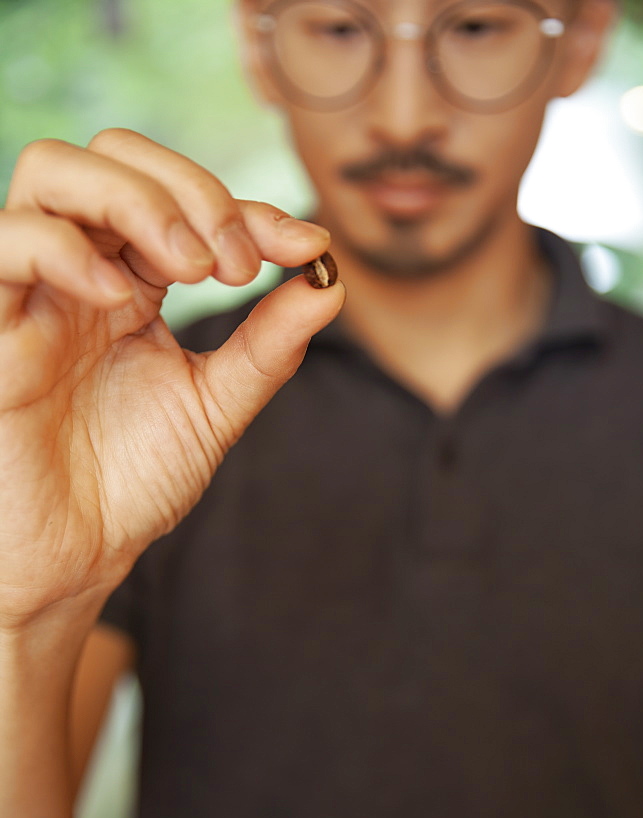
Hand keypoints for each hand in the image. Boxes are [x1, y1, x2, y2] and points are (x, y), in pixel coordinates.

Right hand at [0, 129, 343, 627]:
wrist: (79, 553)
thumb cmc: (134, 483)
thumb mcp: (216, 404)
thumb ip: (268, 344)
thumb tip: (328, 279)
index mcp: (132, 284)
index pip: (183, 202)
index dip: (251, 209)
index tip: (305, 246)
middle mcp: (82, 273)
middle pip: (114, 156)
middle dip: (192, 191)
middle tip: (234, 266)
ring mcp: (32, 292)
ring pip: (54, 173)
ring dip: (138, 201)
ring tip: (191, 269)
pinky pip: (7, 243)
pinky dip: (70, 248)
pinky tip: (122, 297)